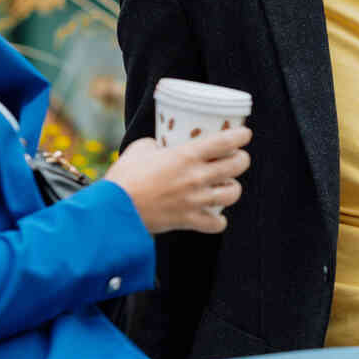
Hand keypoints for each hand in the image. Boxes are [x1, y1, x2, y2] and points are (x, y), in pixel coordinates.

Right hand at [105, 130, 251, 234]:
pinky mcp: (189, 220)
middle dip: (241, 160)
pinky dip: (218, 221)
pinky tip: (215, 216)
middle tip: (237, 158)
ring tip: (226, 186)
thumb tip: (160, 147)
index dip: (240, 136)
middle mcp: (197, 177)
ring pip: (233, 193)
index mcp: (186, 155)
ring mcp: (195, 200)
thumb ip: (155, 145)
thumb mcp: (139, 149)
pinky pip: (216, 224)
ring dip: (233, 188)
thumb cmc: (124, 176)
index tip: (245, 135)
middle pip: (237, 165)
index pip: (225, 141)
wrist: (114, 209)